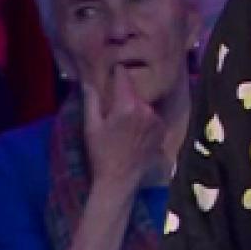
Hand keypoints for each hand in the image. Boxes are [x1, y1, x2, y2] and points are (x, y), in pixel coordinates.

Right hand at [81, 63, 166, 191]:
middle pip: (135, 90)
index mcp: (128, 105)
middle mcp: (146, 109)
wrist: (119, 179)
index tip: (112, 69)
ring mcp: (157, 119)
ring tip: (124, 114)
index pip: (124, 76)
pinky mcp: (162, 129)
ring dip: (135, 104)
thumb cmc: (101, 153)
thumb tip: (88, 80)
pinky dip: (144, 116)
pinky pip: (152, 114)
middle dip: (125, 91)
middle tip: (114, 95)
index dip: (117, 71)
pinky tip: (134, 126)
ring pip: (144, 102)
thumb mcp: (91, 126)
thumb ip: (91, 100)